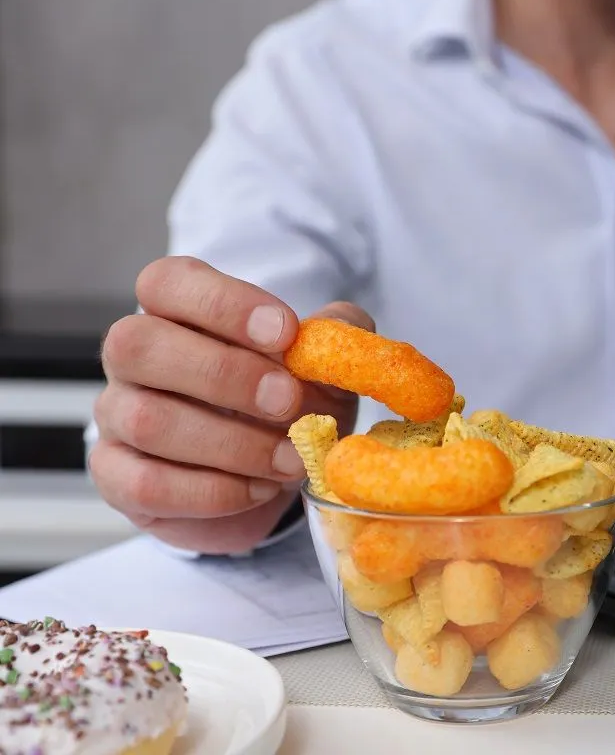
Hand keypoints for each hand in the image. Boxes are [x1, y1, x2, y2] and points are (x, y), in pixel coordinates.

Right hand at [91, 256, 372, 553]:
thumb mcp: (322, 365)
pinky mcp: (118, 478)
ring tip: (292, 459)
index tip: (287, 333)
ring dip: (232, 444)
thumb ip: (333, 337)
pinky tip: (259, 489)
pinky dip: (214, 492)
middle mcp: (133, 356)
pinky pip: (147, 484)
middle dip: (223, 374)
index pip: (167, 282)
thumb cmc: (289, 402)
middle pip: (139, 344)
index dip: (223, 303)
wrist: (270, 476)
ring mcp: (116, 416)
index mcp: (175, 310)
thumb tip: (338, 332)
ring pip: (146, 420)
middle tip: (288, 401)